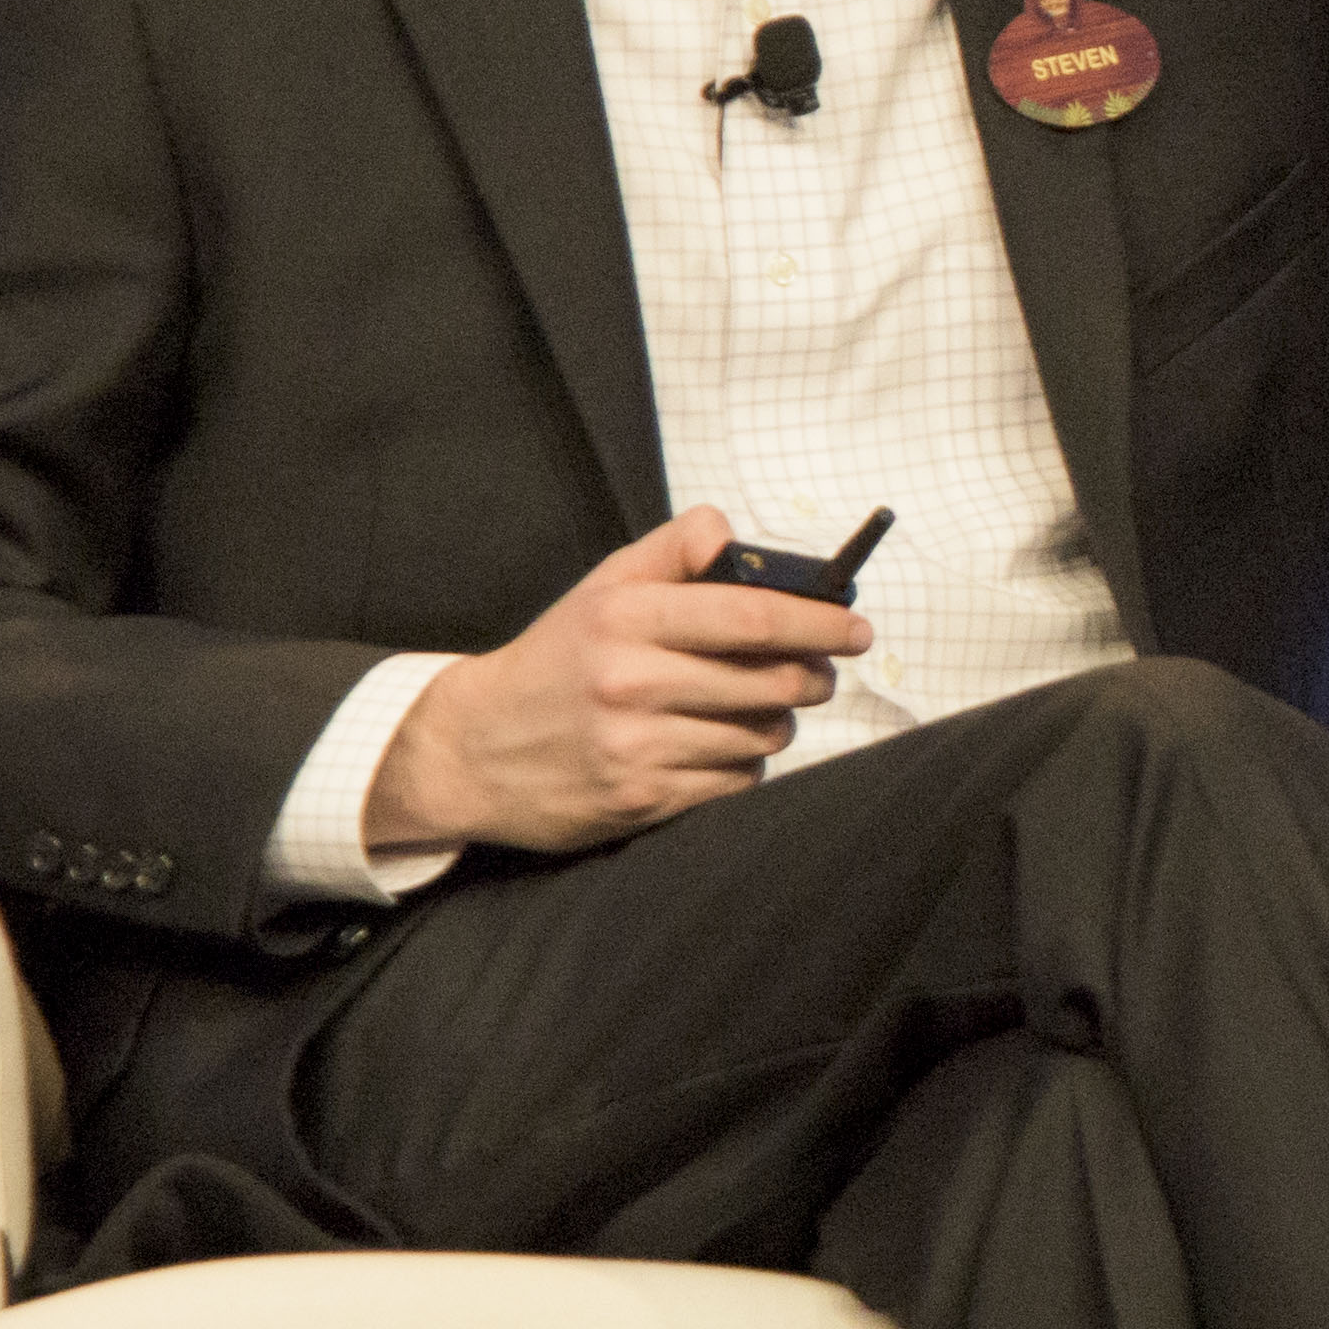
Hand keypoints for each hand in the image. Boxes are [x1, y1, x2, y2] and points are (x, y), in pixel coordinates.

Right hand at [363, 506, 866, 858]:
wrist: (473, 748)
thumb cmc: (556, 659)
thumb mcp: (602, 588)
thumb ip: (673, 551)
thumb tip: (732, 531)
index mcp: (626, 616)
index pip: (752, 615)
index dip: (819, 622)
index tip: (855, 627)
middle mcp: (630, 680)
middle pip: (772, 680)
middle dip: (812, 676)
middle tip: (817, 673)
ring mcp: (636, 744)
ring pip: (761, 735)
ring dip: (773, 722)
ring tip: (751, 708)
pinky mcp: (642, 797)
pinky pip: (736, 781)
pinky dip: (742, 765)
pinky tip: (716, 748)